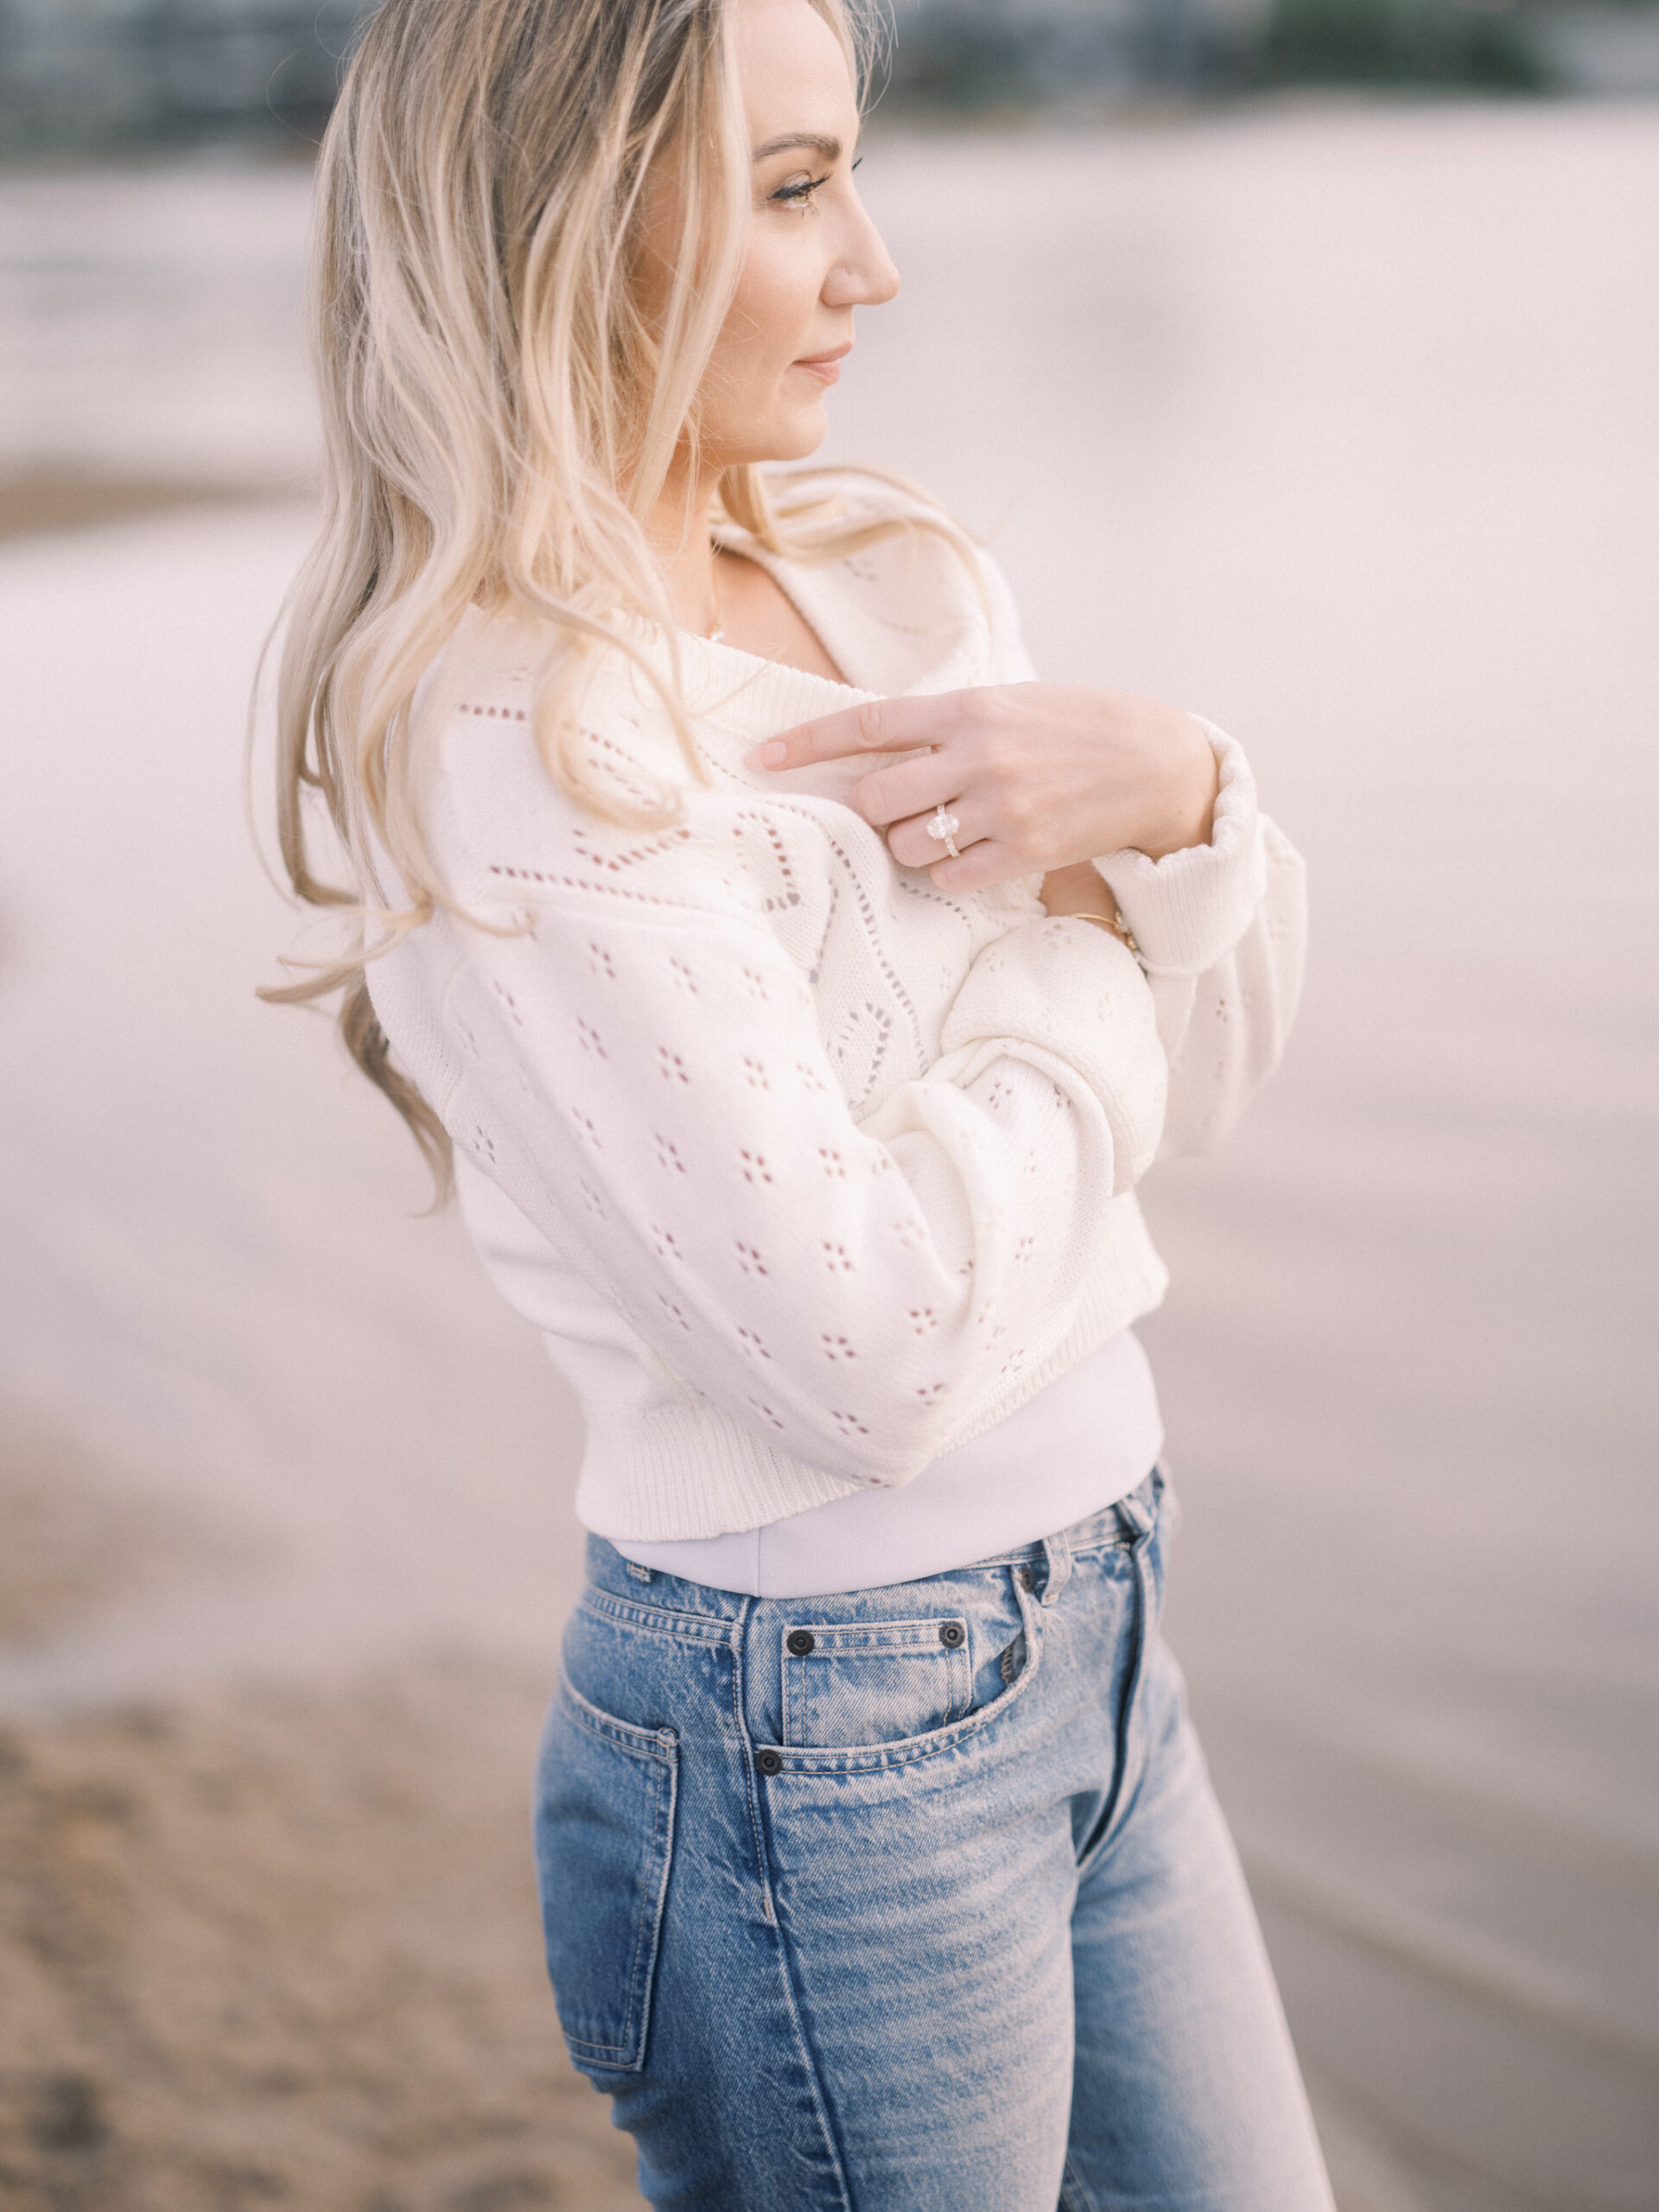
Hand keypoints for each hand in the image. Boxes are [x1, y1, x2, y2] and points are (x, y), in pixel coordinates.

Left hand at [743, 684, 1219, 891]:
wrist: (1157, 762)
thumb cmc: (1073, 728)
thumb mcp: (1008, 704)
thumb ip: (944, 723)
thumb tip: (872, 748)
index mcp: (970, 708)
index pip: (869, 724)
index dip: (807, 743)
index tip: (759, 759)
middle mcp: (980, 756)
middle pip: (875, 796)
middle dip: (871, 808)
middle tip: (892, 807)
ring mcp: (1003, 808)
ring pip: (906, 843)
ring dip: (908, 842)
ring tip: (946, 826)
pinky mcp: (1026, 851)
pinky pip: (948, 876)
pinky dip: (947, 870)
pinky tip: (975, 850)